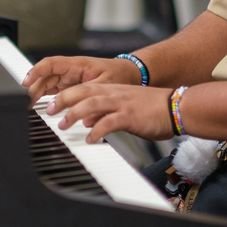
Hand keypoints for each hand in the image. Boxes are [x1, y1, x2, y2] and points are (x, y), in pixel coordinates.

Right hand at [23, 56, 141, 102]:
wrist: (130, 75)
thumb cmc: (119, 75)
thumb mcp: (106, 85)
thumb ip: (89, 95)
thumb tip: (76, 108)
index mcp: (77, 64)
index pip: (51, 64)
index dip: (36, 71)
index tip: (27, 81)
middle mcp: (70, 70)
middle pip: (46, 76)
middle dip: (34, 87)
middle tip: (27, 102)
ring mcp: (70, 78)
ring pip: (48, 83)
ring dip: (38, 93)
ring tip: (30, 106)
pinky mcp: (71, 86)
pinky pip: (54, 90)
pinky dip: (46, 97)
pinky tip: (40, 105)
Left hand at [47, 83, 175, 143]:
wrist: (177, 106)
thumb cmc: (153, 108)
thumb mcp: (126, 105)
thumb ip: (106, 111)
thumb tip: (88, 121)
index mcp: (113, 90)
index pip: (84, 88)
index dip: (66, 94)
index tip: (52, 102)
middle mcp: (115, 93)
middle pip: (83, 92)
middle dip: (64, 100)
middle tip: (50, 110)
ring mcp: (122, 104)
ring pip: (92, 104)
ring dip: (75, 114)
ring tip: (64, 125)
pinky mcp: (130, 116)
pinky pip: (109, 122)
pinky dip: (97, 130)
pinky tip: (91, 139)